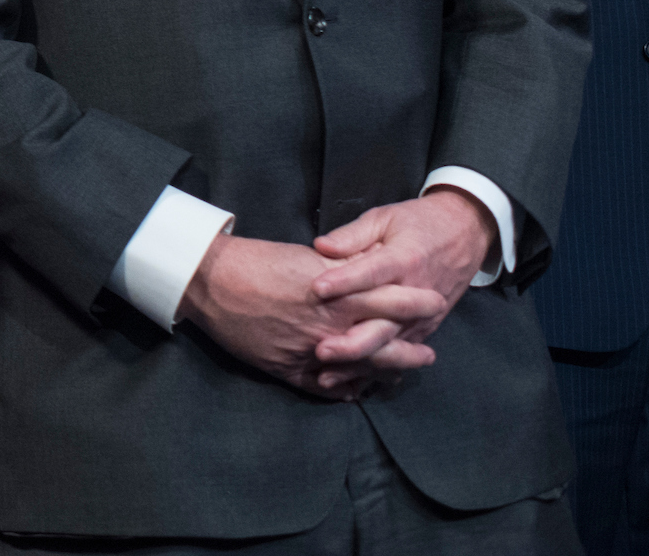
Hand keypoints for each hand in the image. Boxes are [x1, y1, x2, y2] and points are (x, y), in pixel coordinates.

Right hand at [179, 234, 444, 399]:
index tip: (436, 303)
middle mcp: (331, 327)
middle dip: (411, 351)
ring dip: (383, 374)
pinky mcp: (290, 370)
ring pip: (361, 370)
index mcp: (339, 294)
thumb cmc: (258, 261)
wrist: (212, 281)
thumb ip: (341, 268)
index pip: (393, 301)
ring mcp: (312, 353)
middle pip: (385, 345)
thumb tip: (367, 269)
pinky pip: (327, 388)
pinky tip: (355, 390)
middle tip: (428, 355)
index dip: (418, 304)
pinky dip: (345, 390)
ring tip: (397, 374)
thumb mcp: (306, 257)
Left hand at [309, 191, 494, 360]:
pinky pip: (400, 354)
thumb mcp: (385, 218)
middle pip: (385, 324)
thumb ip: (353, 234)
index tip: (315, 289)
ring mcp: (424, 317)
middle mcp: (417, 293)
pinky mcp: (425, 330)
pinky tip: (350, 385)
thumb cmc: (418, 223)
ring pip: (391, 347)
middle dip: (353, 341)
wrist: (465, 234)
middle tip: (320, 350)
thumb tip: (320, 246)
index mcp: (405, 259)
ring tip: (327, 378)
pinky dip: (376, 372)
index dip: (345, 281)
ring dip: (360, 365)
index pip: (373, 272)